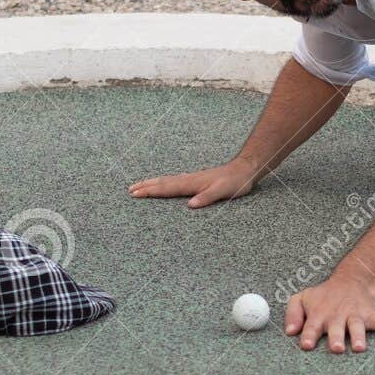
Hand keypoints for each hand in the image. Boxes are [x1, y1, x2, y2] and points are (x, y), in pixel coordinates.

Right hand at [128, 158, 259, 208]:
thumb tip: (190, 205)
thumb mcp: (223, 191)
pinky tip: (162, 184)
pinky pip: (174, 181)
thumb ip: (207, 197)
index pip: (167, 188)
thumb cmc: (234, 182)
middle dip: (146, 186)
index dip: (151, 191)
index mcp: (192, 183)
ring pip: (167, 181)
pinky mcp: (196, 180)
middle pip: (163, 182)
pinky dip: (163, 183)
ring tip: (139, 185)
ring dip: (152, 183)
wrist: (244, 169)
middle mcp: (189, 179)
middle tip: (130, 190)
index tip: (136, 193)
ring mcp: (191, 178)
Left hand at [285, 276, 374, 353]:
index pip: (312, 327)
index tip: (306, 345)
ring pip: (358, 326)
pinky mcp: (372, 315)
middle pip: (336, 328)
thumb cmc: (324, 296)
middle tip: (337, 348)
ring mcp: (356, 316)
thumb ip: (293, 313)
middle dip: (337, 338)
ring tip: (360, 348)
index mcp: (319, 315)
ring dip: (359, 336)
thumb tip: (289, 332)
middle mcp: (337, 316)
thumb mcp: (302, 298)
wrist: (352, 280)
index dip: (308, 335)